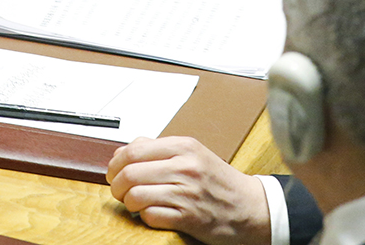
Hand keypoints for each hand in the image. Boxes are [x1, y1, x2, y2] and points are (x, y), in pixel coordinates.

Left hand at [107, 136, 271, 244]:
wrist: (249, 207)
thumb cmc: (219, 182)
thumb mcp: (193, 155)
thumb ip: (159, 149)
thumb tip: (122, 151)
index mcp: (185, 146)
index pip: (133, 150)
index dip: (115, 164)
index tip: (114, 172)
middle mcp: (185, 167)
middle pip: (129, 173)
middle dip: (117, 186)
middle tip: (121, 191)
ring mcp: (186, 192)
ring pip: (135, 195)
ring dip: (130, 203)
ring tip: (137, 203)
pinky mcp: (187, 217)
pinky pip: (150, 216)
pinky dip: (146, 217)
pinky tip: (153, 213)